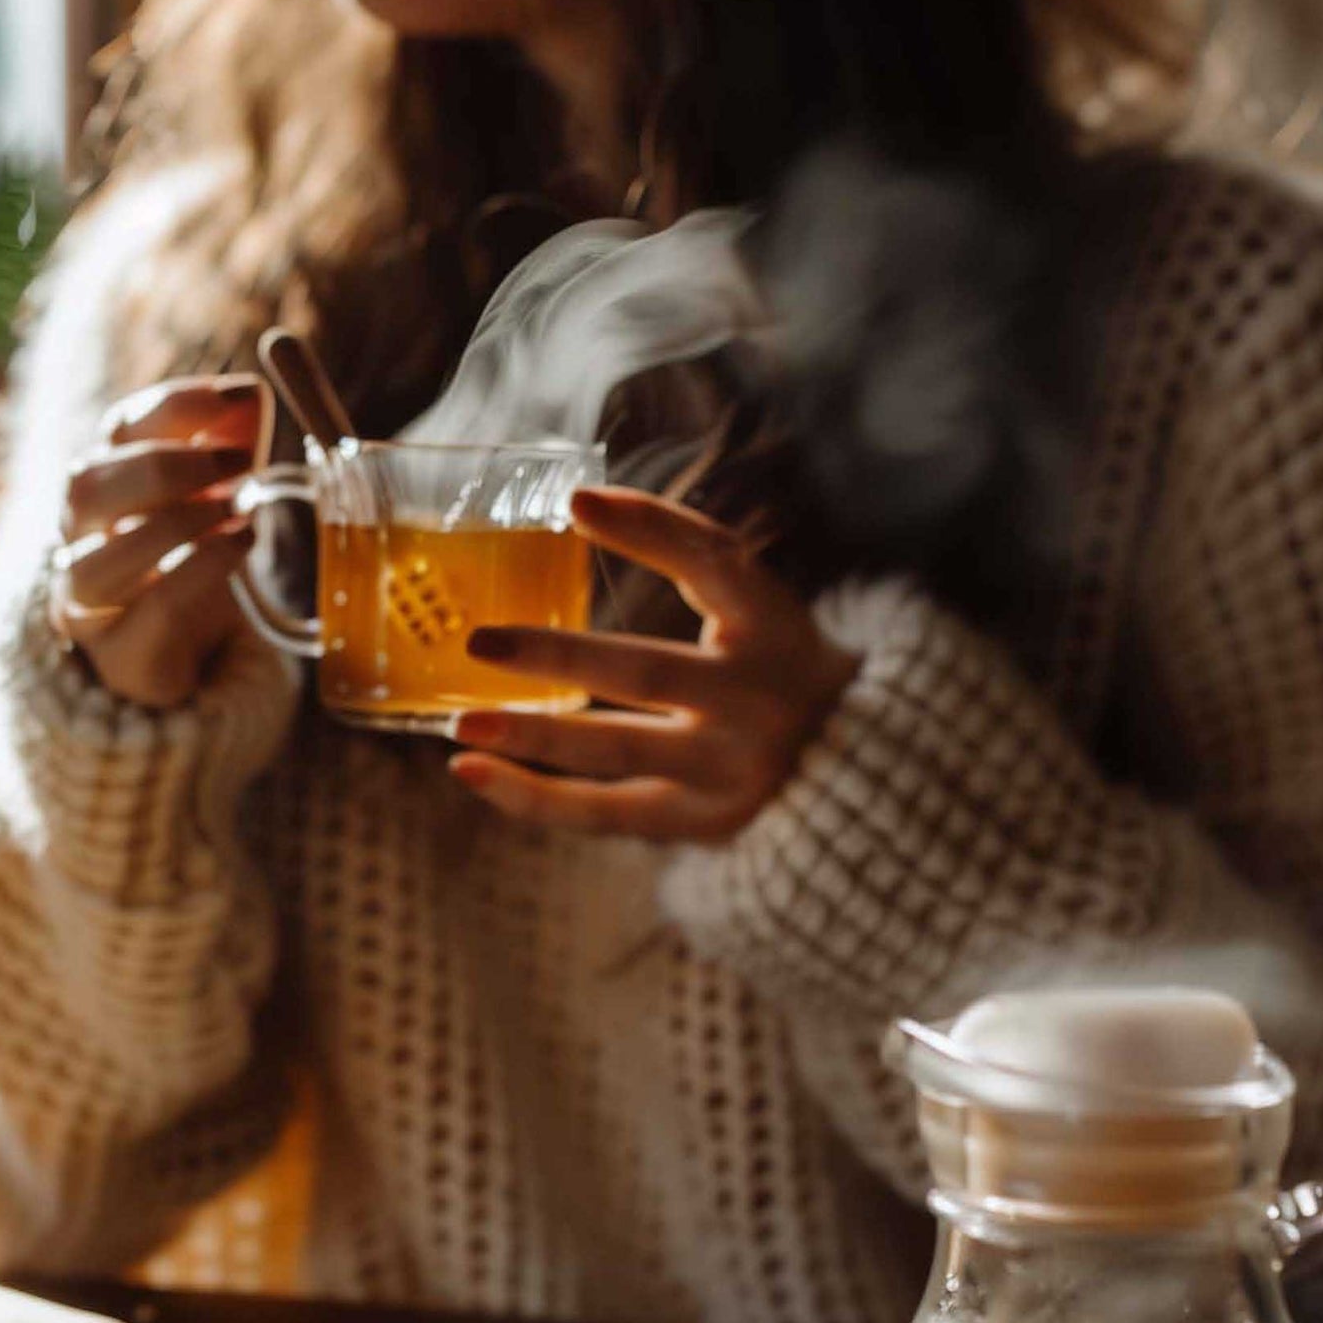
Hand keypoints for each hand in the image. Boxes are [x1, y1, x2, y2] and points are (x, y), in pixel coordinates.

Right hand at [51, 374, 264, 707]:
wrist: (189, 656)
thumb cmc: (195, 560)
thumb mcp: (220, 494)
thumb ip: (232, 445)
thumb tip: (250, 394)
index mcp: (103, 482)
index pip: (120, 429)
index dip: (179, 407)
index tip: (243, 396)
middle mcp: (79, 536)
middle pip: (86, 487)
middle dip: (166, 467)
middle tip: (239, 462)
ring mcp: (88, 599)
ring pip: (97, 560)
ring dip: (174, 525)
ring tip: (237, 508)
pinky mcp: (121, 654)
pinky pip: (152, 610)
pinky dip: (201, 571)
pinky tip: (241, 544)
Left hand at [448, 486, 859, 843]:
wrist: (861, 776)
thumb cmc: (780, 672)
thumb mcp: (761, 610)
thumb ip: (696, 566)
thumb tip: (582, 504)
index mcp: (776, 625)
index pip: (714, 563)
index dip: (650, 529)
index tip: (577, 502)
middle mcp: (755, 698)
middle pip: (644, 671)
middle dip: (556, 655)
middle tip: (478, 641)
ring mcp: (727, 767)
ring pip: (615, 750)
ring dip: (530, 737)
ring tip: (461, 724)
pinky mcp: (700, 820)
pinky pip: (603, 813)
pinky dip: (533, 797)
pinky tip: (473, 772)